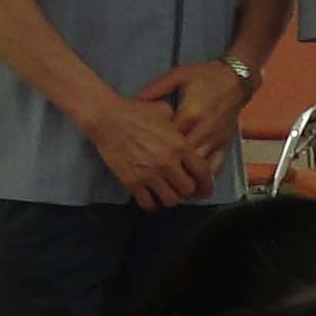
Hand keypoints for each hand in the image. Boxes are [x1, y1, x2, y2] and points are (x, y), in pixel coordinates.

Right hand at [85, 90, 212, 209]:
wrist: (107, 119)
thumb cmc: (136, 111)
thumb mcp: (165, 111)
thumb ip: (178, 123)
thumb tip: (184, 128)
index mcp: (180, 146)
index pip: (203, 172)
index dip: (207, 184)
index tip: (206, 189)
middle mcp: (168, 164)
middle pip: (188, 190)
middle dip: (188, 191)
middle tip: (183, 189)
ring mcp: (150, 175)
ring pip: (171, 200)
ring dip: (171, 198)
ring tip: (167, 193)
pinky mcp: (132, 182)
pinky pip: (148, 203)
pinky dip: (152, 204)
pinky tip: (151, 199)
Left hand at [136, 60, 252, 174]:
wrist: (235, 79)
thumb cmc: (205, 76)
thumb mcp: (178, 75)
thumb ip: (156, 89)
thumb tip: (134, 101)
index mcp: (190, 114)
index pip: (168, 139)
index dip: (153, 148)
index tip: (140, 153)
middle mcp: (203, 130)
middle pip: (182, 158)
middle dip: (167, 168)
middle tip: (151, 173)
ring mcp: (215, 140)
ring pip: (199, 167)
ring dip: (185, 176)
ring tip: (170, 184)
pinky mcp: (225, 144)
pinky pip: (215, 166)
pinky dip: (205, 177)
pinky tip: (195, 184)